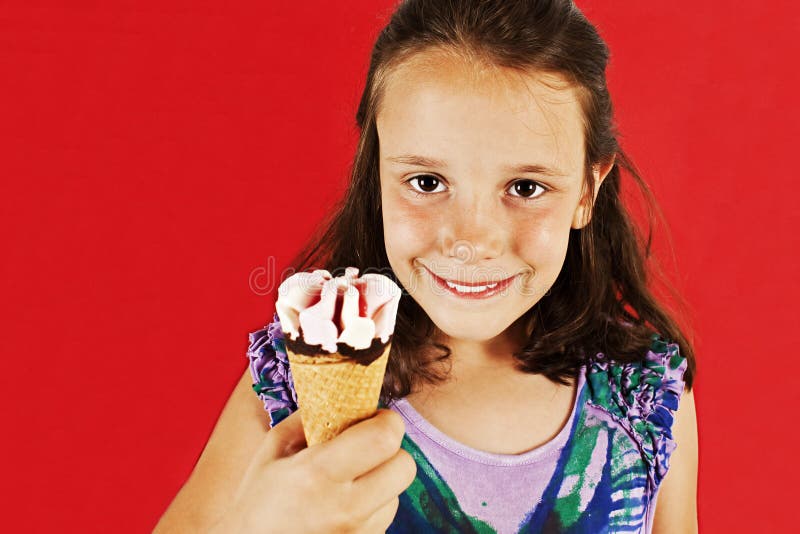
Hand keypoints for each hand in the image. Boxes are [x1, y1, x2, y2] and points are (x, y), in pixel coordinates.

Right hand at [210, 408, 415, 532]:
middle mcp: (344, 507)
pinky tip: (344, 506)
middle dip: (391, 450)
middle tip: (369, 447)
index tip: (375, 418)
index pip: (384, 438)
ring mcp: (356, 533)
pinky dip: (372, 507)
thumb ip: (309, 419)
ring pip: (397, 494)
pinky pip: (384, 519)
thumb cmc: (256, 500)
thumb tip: (344, 399)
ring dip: (381, 482)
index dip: (387, 422)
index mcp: (318, 473)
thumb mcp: (272, 450)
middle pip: (404, 467)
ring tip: (348, 483)